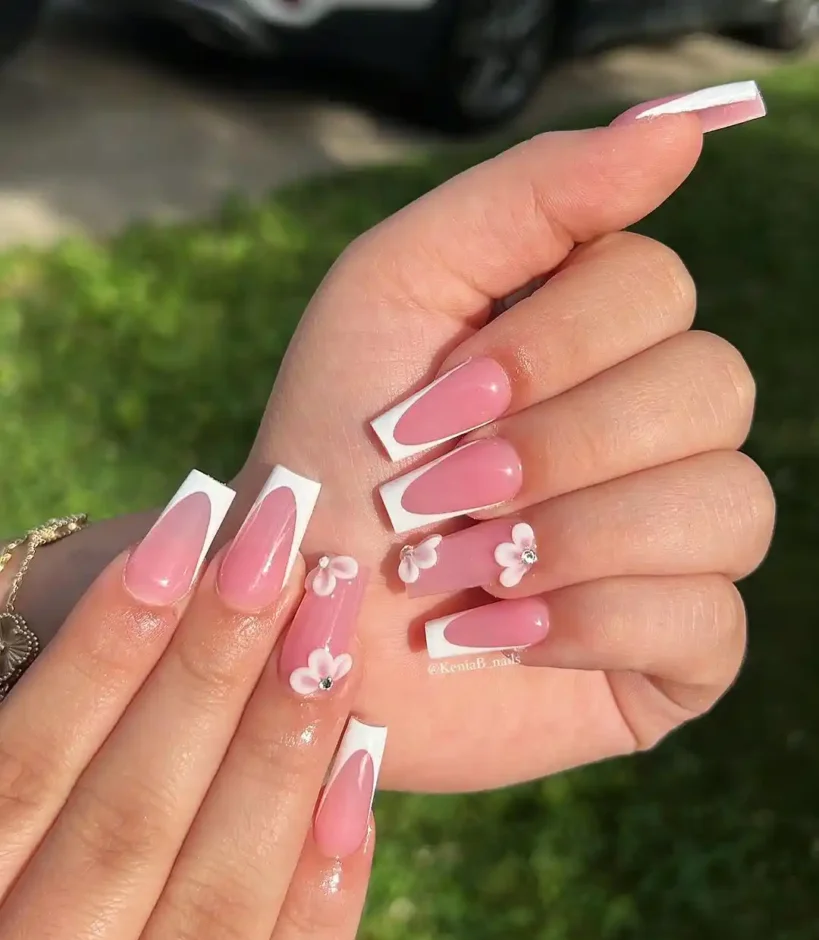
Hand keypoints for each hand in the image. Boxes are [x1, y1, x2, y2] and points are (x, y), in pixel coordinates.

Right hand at [0, 472, 376, 939]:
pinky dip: (324, 888)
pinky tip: (361, 763)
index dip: (101, 648)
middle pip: (125, 827)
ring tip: (332, 621)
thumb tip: (129, 610)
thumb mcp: (8, 841)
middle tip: (283, 549)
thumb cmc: (29, 903)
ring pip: (212, 906)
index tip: (183, 531)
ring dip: (280, 749)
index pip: (20, 777)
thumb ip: (35, 773)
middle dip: (210, 674)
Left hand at [237, 113, 773, 790]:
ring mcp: (674, 546)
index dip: (549, 345)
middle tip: (442, 493)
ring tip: (468, 570)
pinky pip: (713, 622)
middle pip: (711, 388)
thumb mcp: (392, 290)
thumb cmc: (330, 453)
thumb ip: (525, 198)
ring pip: (732, 505)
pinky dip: (596, 626)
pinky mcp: (674, 650)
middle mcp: (651, 433)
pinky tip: (507, 633)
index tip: (430, 404)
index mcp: (593, 341)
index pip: (656, 288)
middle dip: (556, 447)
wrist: (292, 619)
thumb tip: (682, 127)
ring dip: (575, 539)